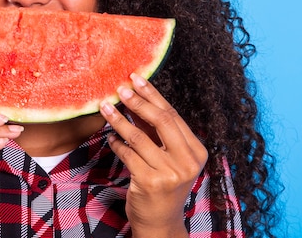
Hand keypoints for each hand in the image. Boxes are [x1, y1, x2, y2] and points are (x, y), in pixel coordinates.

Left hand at [99, 73, 207, 237]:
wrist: (160, 222)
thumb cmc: (163, 184)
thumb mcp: (167, 157)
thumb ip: (156, 131)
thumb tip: (136, 98)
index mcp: (196, 151)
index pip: (172, 115)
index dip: (153, 94)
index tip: (136, 78)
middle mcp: (187, 162)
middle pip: (161, 121)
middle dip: (138, 101)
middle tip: (121, 89)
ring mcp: (170, 173)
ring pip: (139, 137)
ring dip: (119, 120)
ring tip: (105, 107)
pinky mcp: (150, 183)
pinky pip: (127, 154)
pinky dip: (116, 143)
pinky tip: (110, 137)